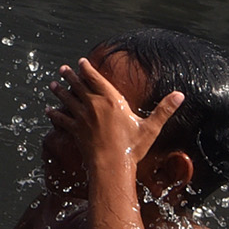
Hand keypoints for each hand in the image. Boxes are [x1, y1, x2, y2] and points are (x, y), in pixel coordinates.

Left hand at [49, 59, 181, 174]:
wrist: (112, 166)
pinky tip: (47, 111)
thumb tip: (181, 95)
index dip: (87, 69)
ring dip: (59, 91)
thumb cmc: (132, 147)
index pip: (96, 79)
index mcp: (111, 100)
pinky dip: (54, 114)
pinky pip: (61, 119)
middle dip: (70, 76)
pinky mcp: (75, 131)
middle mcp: (94, 105)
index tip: (81, 62)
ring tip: (52, 84)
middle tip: (62, 69)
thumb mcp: (150, 127)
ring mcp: (82, 118)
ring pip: (67, 100)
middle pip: (78, 86)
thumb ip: (164, 110)